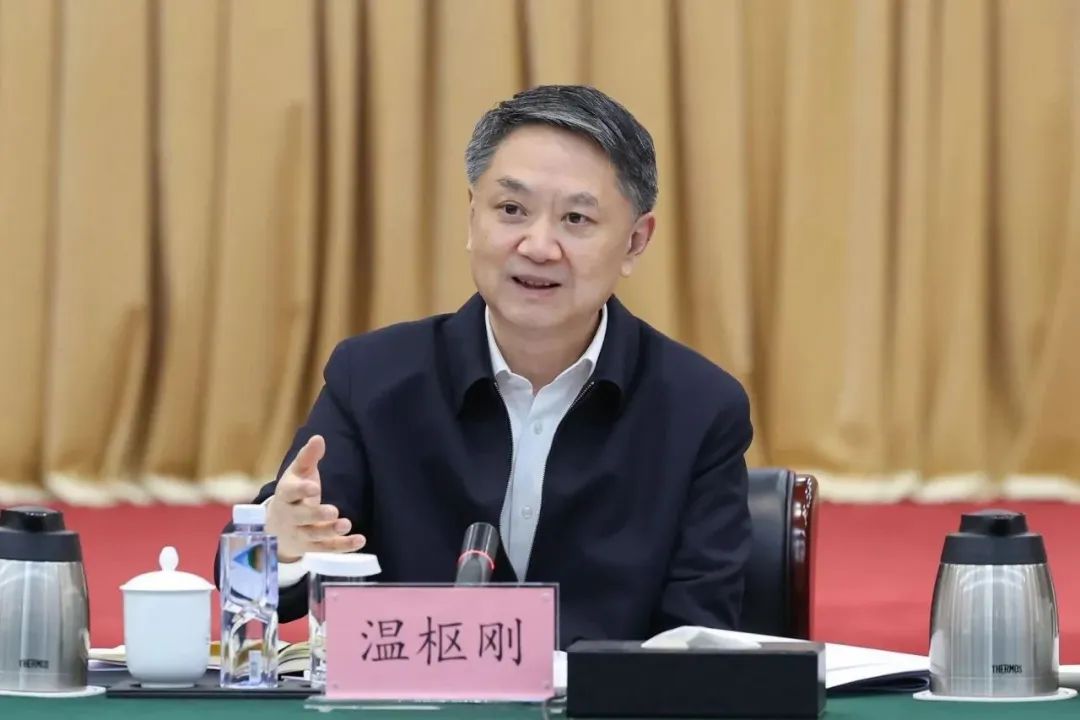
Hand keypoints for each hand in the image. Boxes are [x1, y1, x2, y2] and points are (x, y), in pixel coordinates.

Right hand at [265, 435, 365, 562]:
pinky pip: (327, 548)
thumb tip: (318, 438)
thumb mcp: (297, 474)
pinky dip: (343, 546)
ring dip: (330, 532)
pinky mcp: (312, 547)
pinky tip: (360, 540)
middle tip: (333, 511)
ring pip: (314, 536)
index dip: (300, 490)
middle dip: (316, 515)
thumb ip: (308, 457)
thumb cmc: (293, 493)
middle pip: (301, 517)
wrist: (276, 528)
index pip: (289, 493)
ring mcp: (300, 534)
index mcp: (285, 495)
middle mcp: (290, 516)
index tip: (314, 487)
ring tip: (346, 524)